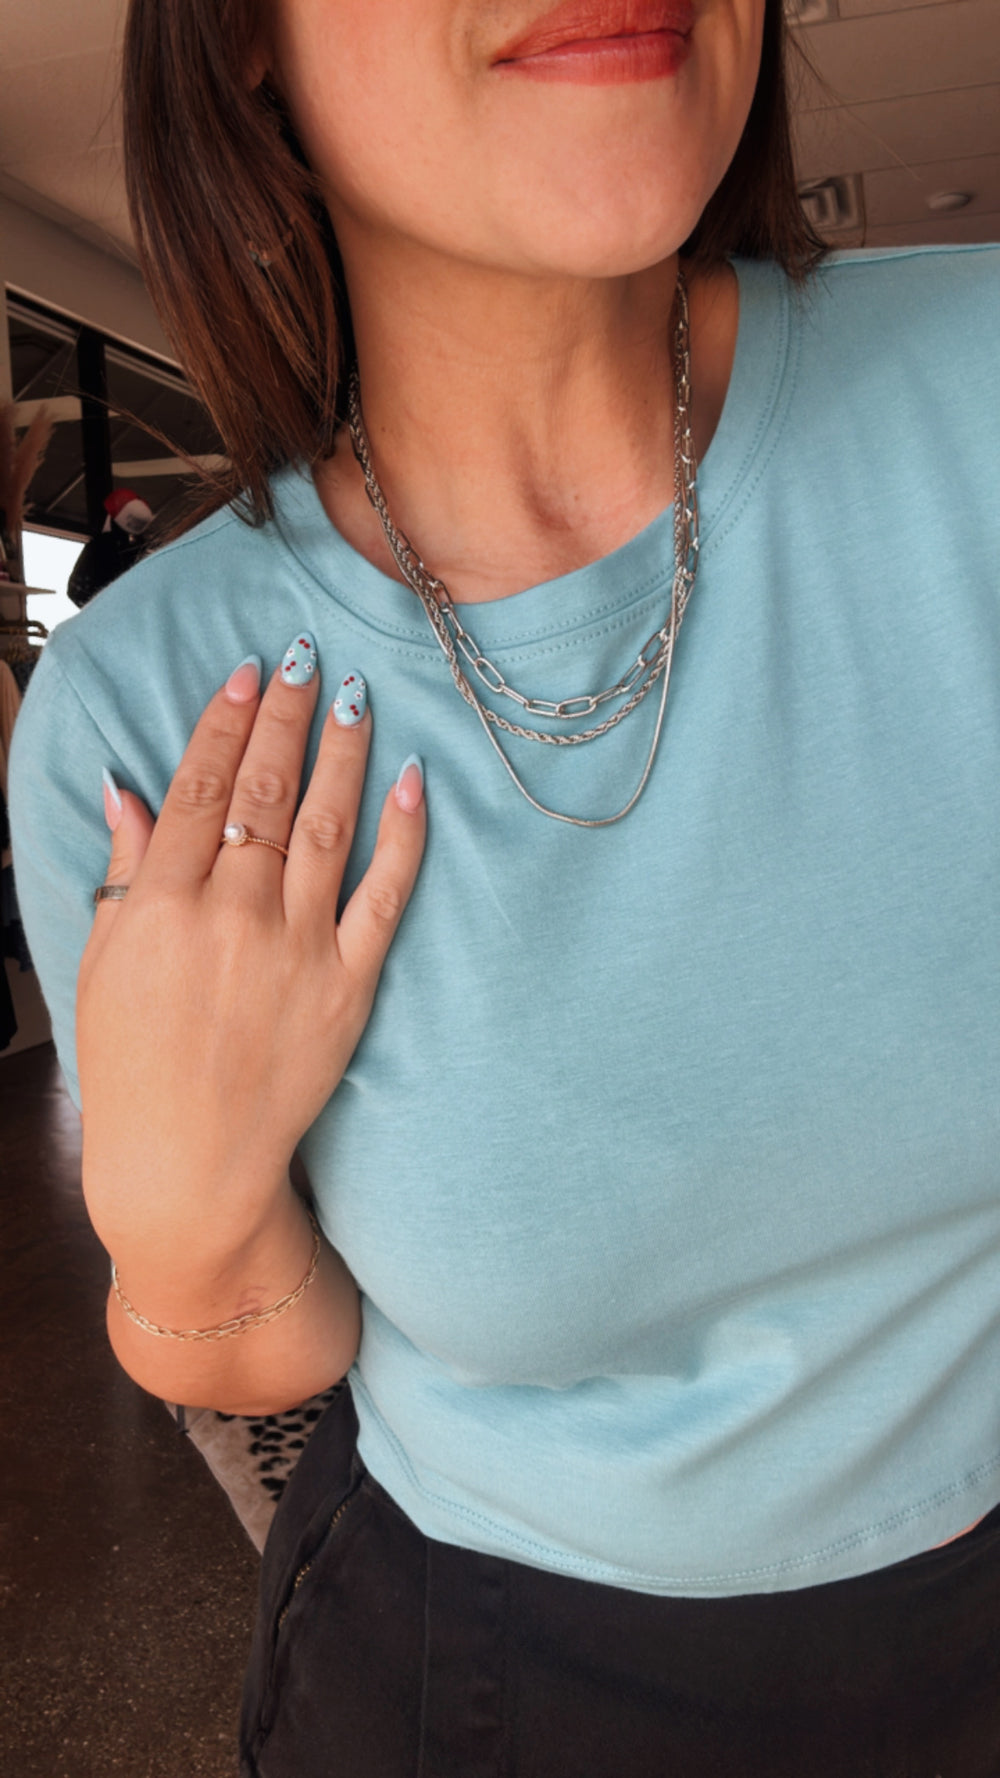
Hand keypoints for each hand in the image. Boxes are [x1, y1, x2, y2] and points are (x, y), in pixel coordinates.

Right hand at [77, 640, 425, 1281]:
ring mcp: (296, 947)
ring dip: (343, 751)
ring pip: (326, 823)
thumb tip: (129, 790)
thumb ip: (124, 873)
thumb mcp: (102, 965)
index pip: (199, 788)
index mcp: (161, 906)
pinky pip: (385, 892)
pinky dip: (402, 832)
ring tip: (357, 696)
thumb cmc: (134, 1068)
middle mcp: (231, 915)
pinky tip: (411, 778)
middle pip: (263, 791)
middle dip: (287, 717)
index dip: (226, 722)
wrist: (188, 1165)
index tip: (249, 673)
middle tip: (307, 660)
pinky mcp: (349, 983)